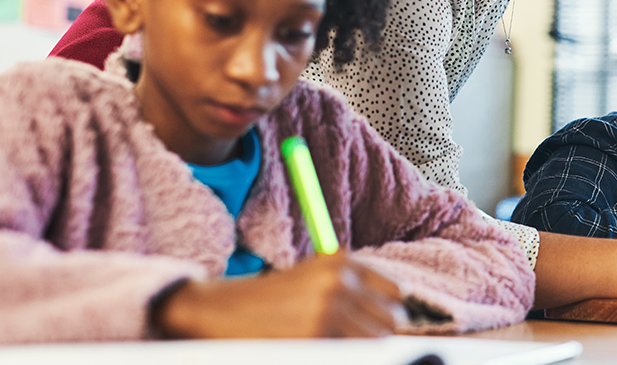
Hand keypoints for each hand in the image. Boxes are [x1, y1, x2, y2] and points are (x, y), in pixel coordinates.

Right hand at [153, 252, 406, 337]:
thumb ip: (354, 289)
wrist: (218, 310)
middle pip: (391, 321)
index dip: (385, 313)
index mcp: (341, 261)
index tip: (370, 324)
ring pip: (375, 343)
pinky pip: (351, 355)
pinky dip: (343, 356)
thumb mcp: (314, 279)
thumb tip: (399, 317)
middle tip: (345, 340)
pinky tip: (316, 351)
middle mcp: (339, 281)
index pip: (397, 293)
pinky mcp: (315, 339)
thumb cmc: (269, 299)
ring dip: (359, 350)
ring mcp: (328, 311)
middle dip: (375, 335)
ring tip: (329, 345)